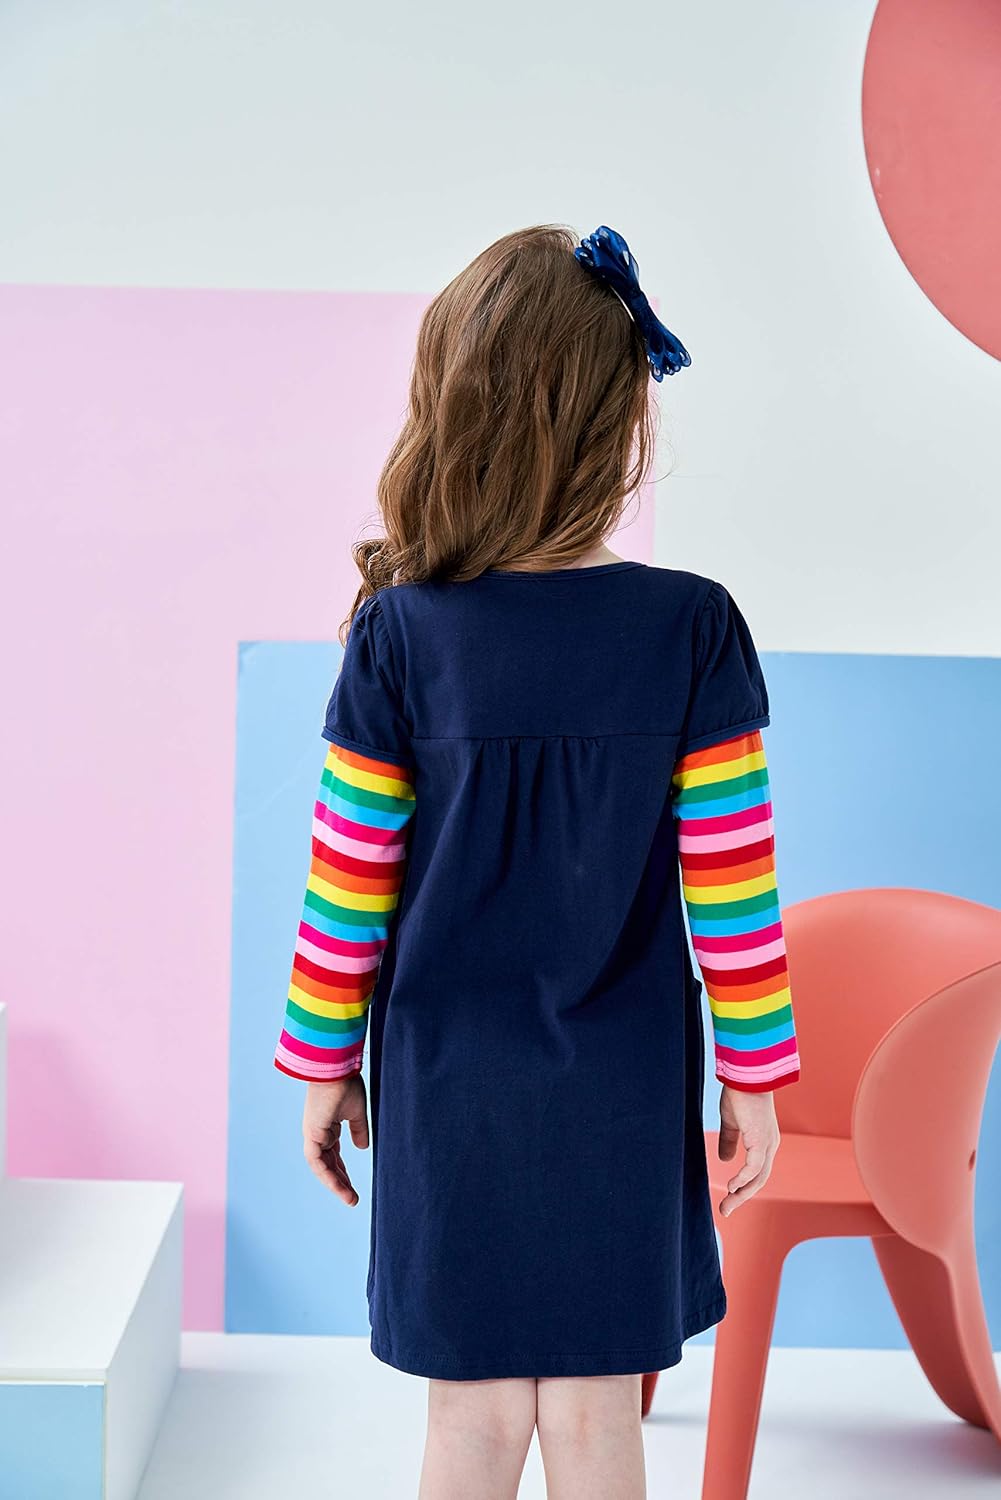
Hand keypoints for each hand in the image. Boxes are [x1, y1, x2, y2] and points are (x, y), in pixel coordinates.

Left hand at [302, 1073, 369, 1205]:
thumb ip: (358, 1130)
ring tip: (350, 1199)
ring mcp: (313, 1133)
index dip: (342, 1171)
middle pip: (328, 1164)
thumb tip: (362, 1148)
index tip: (352, 1187)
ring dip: (336, 1184)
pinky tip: (340, 1186)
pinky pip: (317, 1162)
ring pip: (322, 1167)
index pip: (333, 1155)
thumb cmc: (346, 1083)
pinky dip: (328, 1175)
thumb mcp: (356, 1111)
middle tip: (353, 1199)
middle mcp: (318, 1132)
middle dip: (340, 1182)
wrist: (336, 1066)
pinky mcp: (312, 1133)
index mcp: (327, 1126)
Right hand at [716, 1084, 779, 1216]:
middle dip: (742, 1197)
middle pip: (759, 1180)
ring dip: (741, 1194)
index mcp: (764, 1141)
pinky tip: (731, 1187)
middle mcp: (770, 1146)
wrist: (745, 1075)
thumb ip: (729, 1140)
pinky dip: (742, 1179)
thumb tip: (725, 1160)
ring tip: (726, 1206)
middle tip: (726, 1210)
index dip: (743, 1187)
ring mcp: (767, 1144)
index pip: (757, 1172)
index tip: (728, 1198)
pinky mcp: (760, 1140)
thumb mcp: (731, 1122)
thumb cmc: (739, 1094)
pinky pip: (753, 1167)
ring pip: (758, 1178)